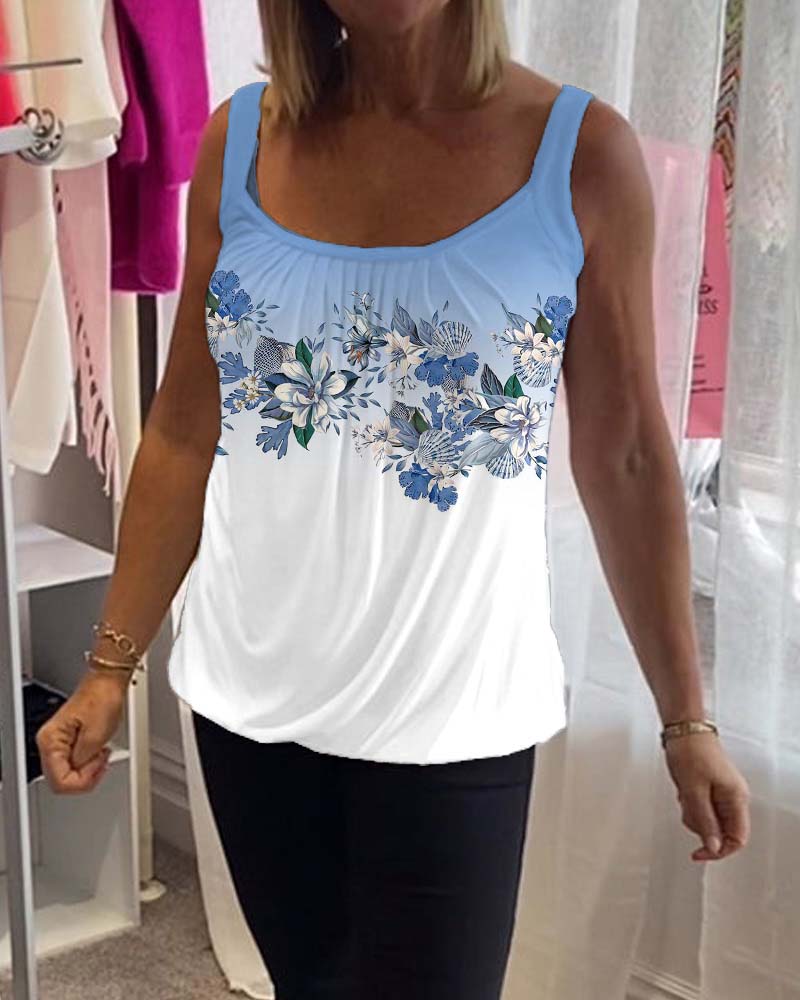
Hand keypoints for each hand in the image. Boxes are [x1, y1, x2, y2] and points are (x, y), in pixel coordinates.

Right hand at [35, 669, 128, 793]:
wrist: (107, 682)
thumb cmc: (102, 699)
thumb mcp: (96, 737)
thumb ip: (83, 761)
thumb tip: (79, 773)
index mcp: (51, 741)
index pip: (59, 781)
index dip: (82, 781)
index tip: (97, 768)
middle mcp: (49, 742)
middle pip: (61, 780)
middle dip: (84, 777)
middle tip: (100, 763)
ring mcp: (57, 742)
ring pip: (67, 773)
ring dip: (87, 771)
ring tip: (100, 755)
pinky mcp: (67, 741)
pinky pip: (73, 763)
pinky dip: (87, 763)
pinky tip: (97, 754)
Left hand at [662, 732, 749, 861]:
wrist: (683, 728)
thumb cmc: (690, 751)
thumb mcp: (693, 790)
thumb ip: (704, 821)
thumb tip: (713, 848)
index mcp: (736, 798)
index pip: (737, 838)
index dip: (719, 850)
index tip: (699, 854)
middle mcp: (733, 796)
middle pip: (721, 830)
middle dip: (700, 825)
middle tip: (687, 807)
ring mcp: (722, 792)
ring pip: (709, 820)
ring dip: (693, 813)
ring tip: (685, 793)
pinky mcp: (711, 788)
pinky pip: (702, 808)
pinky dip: (690, 804)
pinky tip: (684, 789)